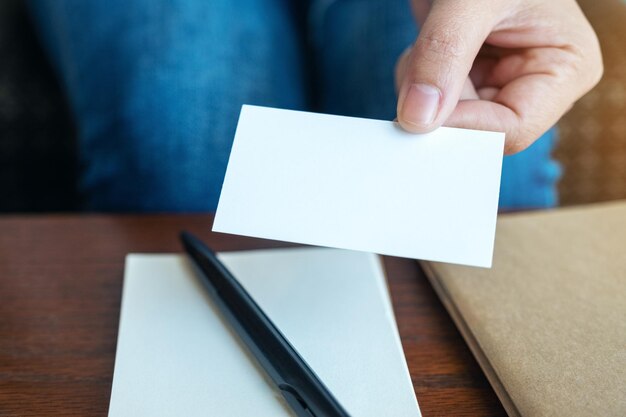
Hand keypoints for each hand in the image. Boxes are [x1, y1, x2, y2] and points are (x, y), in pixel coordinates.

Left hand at [395, 0, 602, 153]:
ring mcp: (497, 80)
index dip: (465, 126)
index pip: (513, 128)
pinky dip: (415, 79)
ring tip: (427, 41)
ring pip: (447, 118)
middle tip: (419, 64)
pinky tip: (422, 49)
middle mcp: (533, 82)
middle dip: (438, 102)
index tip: (421, 113)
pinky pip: (431, 101)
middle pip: (476, 127)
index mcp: (564, 69)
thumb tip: (418, 117)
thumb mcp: (473, 1)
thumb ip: (445, 53)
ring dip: (421, 87)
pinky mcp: (466, 76)